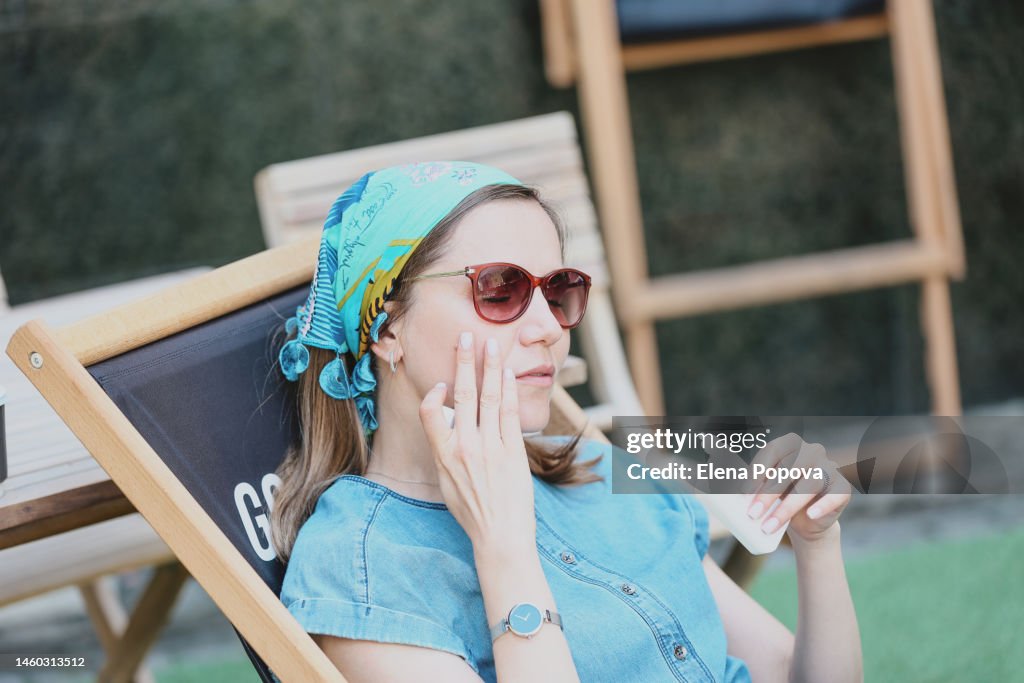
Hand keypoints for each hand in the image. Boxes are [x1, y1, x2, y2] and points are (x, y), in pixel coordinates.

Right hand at [419, 331, 536, 556]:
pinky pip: (510, 413)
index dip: (435, 393)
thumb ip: (446, 451)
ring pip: (489, 397)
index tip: (442, 383)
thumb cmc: (473, 512)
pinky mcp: (514, 452)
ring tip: (492, 345)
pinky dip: (509, 391)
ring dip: (491, 368)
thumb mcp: (447, 482)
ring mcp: (491, 448)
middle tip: (467, 336)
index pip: (430, 412)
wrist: (500, 537)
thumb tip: (450, 426)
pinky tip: (509, 374)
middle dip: (465, 361)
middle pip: (463, 394)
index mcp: (443, 455)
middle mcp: (465, 448)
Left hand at [744, 432, 851, 543]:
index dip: (757, 471)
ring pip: (809, 483)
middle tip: (752, 514)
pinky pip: (835, 493)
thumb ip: (733, 466)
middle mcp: (811, 450)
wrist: (804, 522)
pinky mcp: (842, 488)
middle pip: (789, 469)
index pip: (772, 451)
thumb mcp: (755, 484)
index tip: (743, 494)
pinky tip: (810, 515)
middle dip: (768, 494)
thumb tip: (706, 444)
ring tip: (769, 526)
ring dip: (787, 507)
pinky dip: (822, 505)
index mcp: (789, 444)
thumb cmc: (776, 498)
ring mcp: (829, 467)